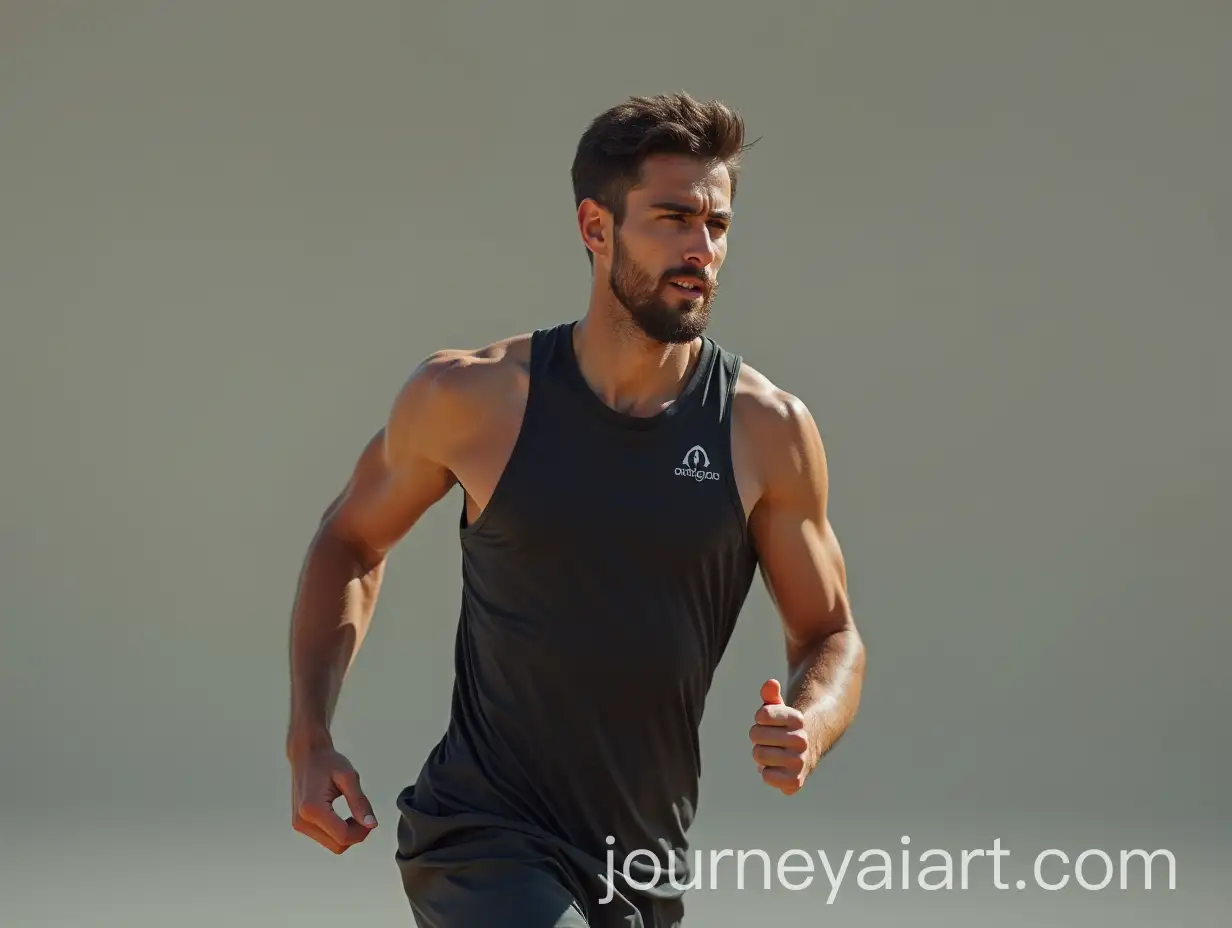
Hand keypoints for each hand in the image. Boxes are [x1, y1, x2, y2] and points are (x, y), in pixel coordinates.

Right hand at [289, 743, 377, 853]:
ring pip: (332, 845)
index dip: (362, 832)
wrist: (306, 754)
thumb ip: (360, 802)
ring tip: (352, 812)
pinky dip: (337, 832)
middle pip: (338, 845)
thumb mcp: (349, 777)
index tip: (370, 818)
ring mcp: (299, 824)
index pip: (343, 836)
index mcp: (312, 809)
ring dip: (346, 834)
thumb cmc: (327, 761)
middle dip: (355, 834)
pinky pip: (324, 838)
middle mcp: (302, 821)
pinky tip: (342, 816)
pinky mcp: (300, 824)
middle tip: (363, 815)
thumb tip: (371, 824)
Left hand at [749, 679, 811, 794]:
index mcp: (797, 719)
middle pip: (755, 735)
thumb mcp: (777, 709)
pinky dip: (766, 772)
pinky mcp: (795, 781)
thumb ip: (770, 695)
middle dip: (757, 737)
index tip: (768, 721)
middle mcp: (802, 740)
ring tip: (773, 754)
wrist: (804, 754)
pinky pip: (766, 776)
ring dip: (761, 755)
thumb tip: (771, 683)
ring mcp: (800, 762)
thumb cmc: (784, 728)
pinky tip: (776, 768)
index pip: (762, 714)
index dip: (760, 718)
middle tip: (769, 740)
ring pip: (759, 756)